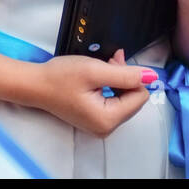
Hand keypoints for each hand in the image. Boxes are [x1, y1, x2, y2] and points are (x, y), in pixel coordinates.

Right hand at [28, 49, 155, 136]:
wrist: (35, 85)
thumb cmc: (60, 77)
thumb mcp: (95, 70)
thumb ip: (125, 74)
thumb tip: (152, 77)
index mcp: (108, 119)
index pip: (140, 96)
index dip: (131, 76)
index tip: (114, 62)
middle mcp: (107, 128)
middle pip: (133, 99)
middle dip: (124, 77)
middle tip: (107, 61)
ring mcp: (100, 125)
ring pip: (125, 98)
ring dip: (117, 79)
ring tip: (101, 66)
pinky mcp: (95, 119)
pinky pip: (114, 101)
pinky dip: (110, 85)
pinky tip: (99, 75)